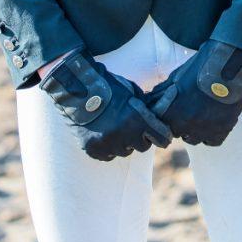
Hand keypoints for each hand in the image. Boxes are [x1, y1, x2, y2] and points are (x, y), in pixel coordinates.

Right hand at [39, 47, 173, 161]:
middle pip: (143, 147)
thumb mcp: (133, 92)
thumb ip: (147, 109)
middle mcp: (123, 135)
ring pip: (125, 151)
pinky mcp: (93, 150)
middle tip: (132, 125)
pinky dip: (108, 146)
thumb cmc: (109, 87)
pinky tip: (103, 131)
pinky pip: (108, 155)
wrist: (78, 88)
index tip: (162, 135)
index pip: (162, 138)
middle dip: (141, 137)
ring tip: (115, 125)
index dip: (163, 136)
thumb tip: (158, 120)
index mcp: (136, 120)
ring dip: (124, 142)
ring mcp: (107, 144)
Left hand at [144, 38, 241, 146]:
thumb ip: (163, 91)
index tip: (167, 111)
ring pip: (193, 139)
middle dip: (177, 122)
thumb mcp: (177, 76)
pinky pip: (211, 141)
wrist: (230, 62)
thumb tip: (151, 99)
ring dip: (192, 129)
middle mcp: (188, 125)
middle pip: (176, 132)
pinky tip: (210, 120)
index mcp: (173, 111)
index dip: (162, 117)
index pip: (160, 125)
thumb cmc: (201, 65)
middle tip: (184, 108)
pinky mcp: (223, 130)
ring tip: (198, 113)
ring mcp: (206, 130)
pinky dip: (209, 134)